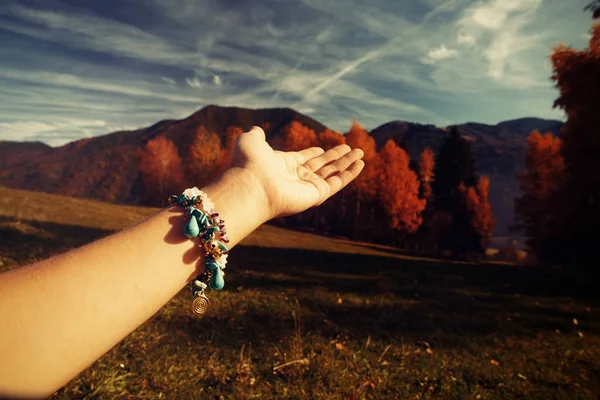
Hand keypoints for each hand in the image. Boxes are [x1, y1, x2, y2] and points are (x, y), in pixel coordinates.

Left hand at [229, 126, 364, 218]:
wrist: (251, 186)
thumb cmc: (248, 164)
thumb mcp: (251, 141)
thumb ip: (256, 134)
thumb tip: (256, 129)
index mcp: (281, 165)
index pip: (301, 160)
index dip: (312, 154)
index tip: (321, 149)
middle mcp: (295, 178)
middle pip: (320, 166)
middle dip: (335, 157)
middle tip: (349, 148)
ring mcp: (307, 187)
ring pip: (332, 173)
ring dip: (347, 163)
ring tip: (360, 152)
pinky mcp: (317, 194)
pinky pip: (337, 183)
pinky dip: (350, 174)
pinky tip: (360, 163)